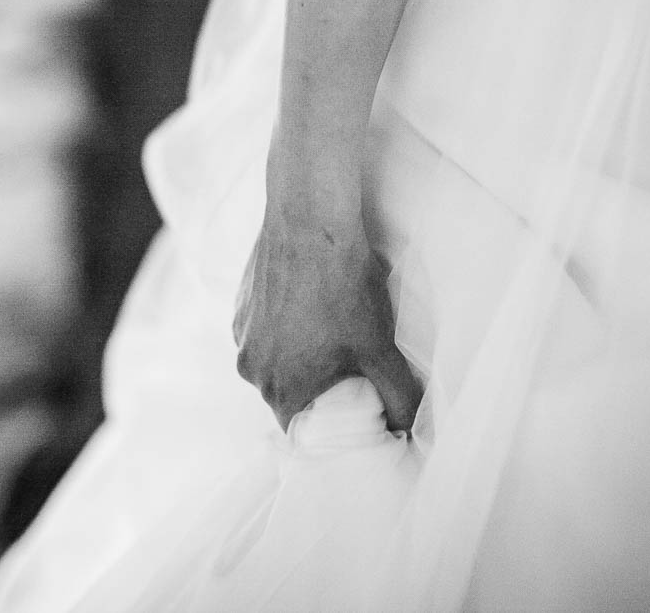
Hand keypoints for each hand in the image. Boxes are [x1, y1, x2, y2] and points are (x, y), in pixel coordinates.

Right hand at [233, 202, 422, 432]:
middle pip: (284, 395)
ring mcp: (241, 332)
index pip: (301, 430)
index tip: (349, 413)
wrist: (309, 220)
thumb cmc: (343, 285)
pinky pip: (261, 329)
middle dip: (313, 389)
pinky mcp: (241, 302)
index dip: (327, 426)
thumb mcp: (379, 347)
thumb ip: (398, 395)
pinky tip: (310, 305)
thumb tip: (409, 428)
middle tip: (347, 371)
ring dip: (295, 355)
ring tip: (329, 332)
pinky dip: (282, 326)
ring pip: (271, 360)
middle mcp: (250, 366)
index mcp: (280, 387)